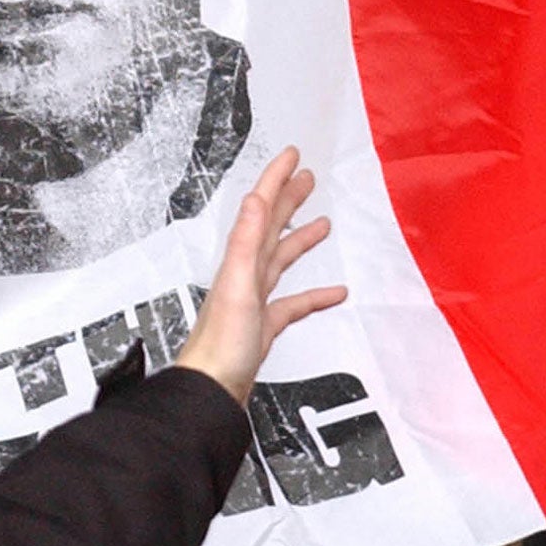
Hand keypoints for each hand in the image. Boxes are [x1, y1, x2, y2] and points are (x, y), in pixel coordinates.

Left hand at [174, 147, 344, 402]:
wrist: (210, 391)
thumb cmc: (220, 345)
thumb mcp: (238, 285)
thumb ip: (247, 241)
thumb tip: (256, 198)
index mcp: (240, 262)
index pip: (260, 210)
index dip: (276, 179)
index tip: (292, 154)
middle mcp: (244, 276)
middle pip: (269, 228)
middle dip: (287, 199)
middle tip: (307, 177)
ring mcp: (254, 301)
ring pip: (280, 261)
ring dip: (300, 239)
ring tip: (324, 223)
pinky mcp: (263, 327)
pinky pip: (293, 304)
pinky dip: (314, 296)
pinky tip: (335, 293)